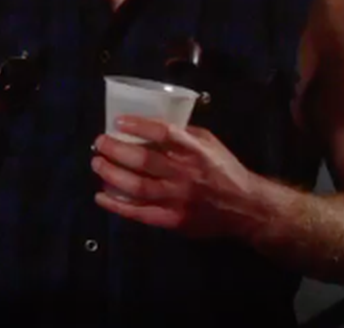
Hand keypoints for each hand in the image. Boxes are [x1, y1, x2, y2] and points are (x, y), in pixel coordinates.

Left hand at [92, 116, 272, 239]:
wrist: (246, 208)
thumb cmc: (224, 170)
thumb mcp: (209, 143)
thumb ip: (182, 134)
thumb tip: (147, 125)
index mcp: (196, 152)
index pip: (164, 134)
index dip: (139, 126)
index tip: (118, 121)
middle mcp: (186, 175)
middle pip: (143, 161)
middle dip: (115, 150)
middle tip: (100, 142)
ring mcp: (178, 200)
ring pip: (137, 187)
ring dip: (111, 174)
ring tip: (97, 164)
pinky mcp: (173, 220)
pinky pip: (140, 213)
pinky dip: (117, 205)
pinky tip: (101, 196)